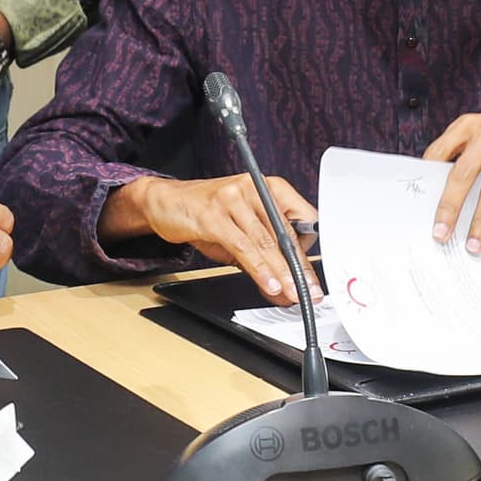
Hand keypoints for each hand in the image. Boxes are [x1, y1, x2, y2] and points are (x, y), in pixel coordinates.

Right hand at [108, 172, 317, 301]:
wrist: (166, 202)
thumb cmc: (208, 214)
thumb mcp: (242, 227)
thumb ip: (265, 253)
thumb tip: (287, 285)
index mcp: (268, 186)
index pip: (302, 218)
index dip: (310, 249)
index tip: (314, 276)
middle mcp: (253, 188)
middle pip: (285, 233)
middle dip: (299, 268)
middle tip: (310, 292)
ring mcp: (232, 199)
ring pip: (265, 243)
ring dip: (282, 274)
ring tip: (293, 294)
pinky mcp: (213, 216)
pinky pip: (243, 247)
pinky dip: (258, 269)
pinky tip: (268, 285)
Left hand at [421, 102, 480, 250]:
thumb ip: (462, 153)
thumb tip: (437, 191)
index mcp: (471, 124)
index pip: (440, 153)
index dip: (428, 180)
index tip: (420, 206)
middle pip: (464, 174)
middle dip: (450, 208)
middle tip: (441, 234)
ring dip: (480, 222)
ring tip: (473, 244)